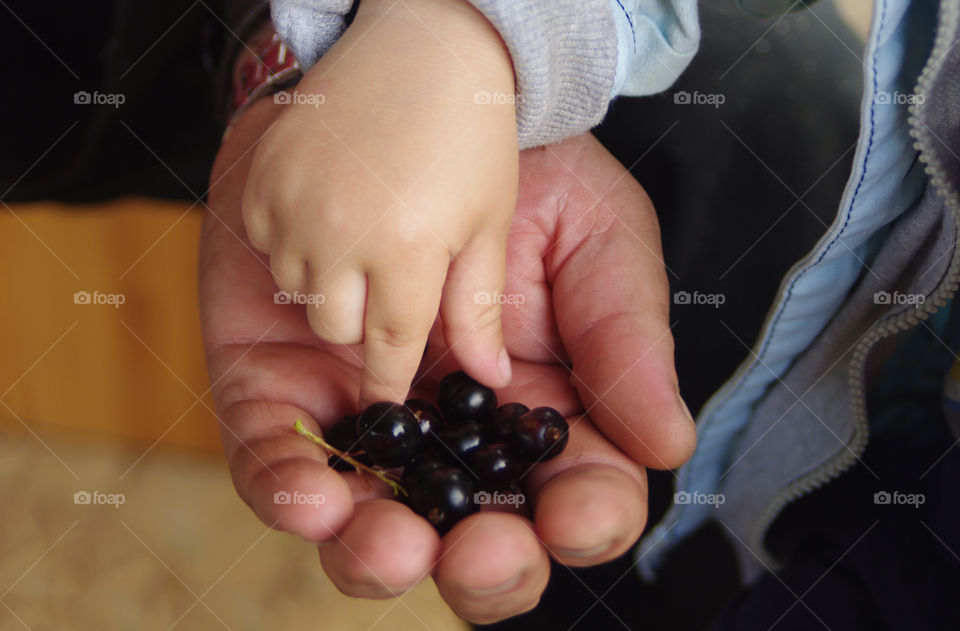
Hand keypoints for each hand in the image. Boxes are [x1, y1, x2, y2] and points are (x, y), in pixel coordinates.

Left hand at [201, 99, 694, 622]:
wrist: (419, 105)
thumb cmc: (527, 180)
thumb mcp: (600, 244)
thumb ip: (625, 345)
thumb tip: (666, 447)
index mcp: (543, 414)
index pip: (574, 497)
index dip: (582, 524)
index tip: (574, 516)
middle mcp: (455, 435)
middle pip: (470, 539)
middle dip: (480, 569)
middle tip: (479, 553)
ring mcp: (368, 417)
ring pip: (367, 523)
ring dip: (375, 554)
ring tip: (388, 540)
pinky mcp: (284, 387)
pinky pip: (276, 459)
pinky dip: (287, 488)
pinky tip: (311, 495)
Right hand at [241, 0, 517, 407]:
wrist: (423, 47)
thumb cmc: (468, 138)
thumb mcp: (486, 227)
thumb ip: (478, 311)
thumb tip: (487, 379)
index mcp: (407, 249)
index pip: (390, 350)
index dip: (388, 384)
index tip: (387, 402)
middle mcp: (341, 232)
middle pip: (337, 331)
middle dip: (365, 325)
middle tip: (390, 282)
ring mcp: (293, 204)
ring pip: (300, 294)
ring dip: (330, 285)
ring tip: (363, 236)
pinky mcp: (262, 181)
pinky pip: (268, 248)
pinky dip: (296, 245)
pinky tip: (331, 208)